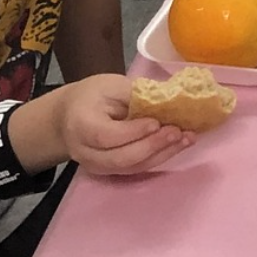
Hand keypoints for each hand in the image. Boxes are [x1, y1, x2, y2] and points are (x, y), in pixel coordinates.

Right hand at [52, 77, 192, 174]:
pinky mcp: (110, 171)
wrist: (68, 117)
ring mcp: (97, 165)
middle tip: (178, 131)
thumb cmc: (92, 96)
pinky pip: (136, 169)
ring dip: (162, 154)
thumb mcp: (111, 85)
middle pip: (119, 158)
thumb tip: (170, 99)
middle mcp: (85, 152)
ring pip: (131, 167)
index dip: (132, 132)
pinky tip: (179, 144)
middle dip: (152, 146)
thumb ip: (136, 95)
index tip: (156, 122)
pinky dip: (160, 157)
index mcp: (81, 125)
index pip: (106, 136)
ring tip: (188, 138)